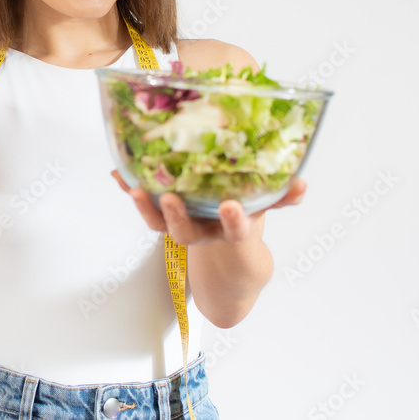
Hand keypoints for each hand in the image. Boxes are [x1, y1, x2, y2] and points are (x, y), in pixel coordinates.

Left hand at [111, 170, 306, 245]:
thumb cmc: (245, 215)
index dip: (234, 222)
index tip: (232, 207)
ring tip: (134, 188)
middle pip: (185, 233)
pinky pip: (144, 203)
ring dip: (146, 207)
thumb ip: (283, 195)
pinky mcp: (162, 211)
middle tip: (169, 199)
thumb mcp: (266, 205)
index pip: (234, 231)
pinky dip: (129, 188)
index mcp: (230, 230)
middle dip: (176, 217)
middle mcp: (202, 230)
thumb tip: (301, 182)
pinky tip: (117, 173)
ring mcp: (180, 223)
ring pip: (159, 224)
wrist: (226, 247)